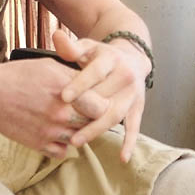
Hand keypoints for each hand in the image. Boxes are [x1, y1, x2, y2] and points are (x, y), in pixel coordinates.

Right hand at [0, 56, 109, 159]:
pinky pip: (62, 153)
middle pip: (92, 125)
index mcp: (68, 92)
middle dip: (91, 119)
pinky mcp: (39, 144)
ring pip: (78, 139)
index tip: (97, 102)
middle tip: (85, 113)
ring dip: (77, 132)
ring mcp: (51, 131)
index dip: (102, 105)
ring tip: (68, 122)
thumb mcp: (50, 66)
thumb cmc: (19, 75)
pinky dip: (62, 146)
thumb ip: (73, 76)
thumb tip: (93, 82)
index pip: (102, 108)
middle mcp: (62, 114)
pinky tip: (56, 134)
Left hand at [52, 29, 148, 162]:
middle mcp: (125, 76)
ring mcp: (133, 94)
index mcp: (111, 60)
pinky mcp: (138, 107)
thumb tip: (56, 36)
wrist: (132, 57)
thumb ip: (70, 46)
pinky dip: (130, 143)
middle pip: (104, 98)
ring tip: (76, 140)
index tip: (64, 97)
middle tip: (64, 125)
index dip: (80, 85)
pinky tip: (123, 158)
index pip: (95, 73)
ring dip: (97, 129)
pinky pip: (135, 126)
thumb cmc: (100, 55)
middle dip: (84, 112)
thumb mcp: (87, 47)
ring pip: (115, 114)